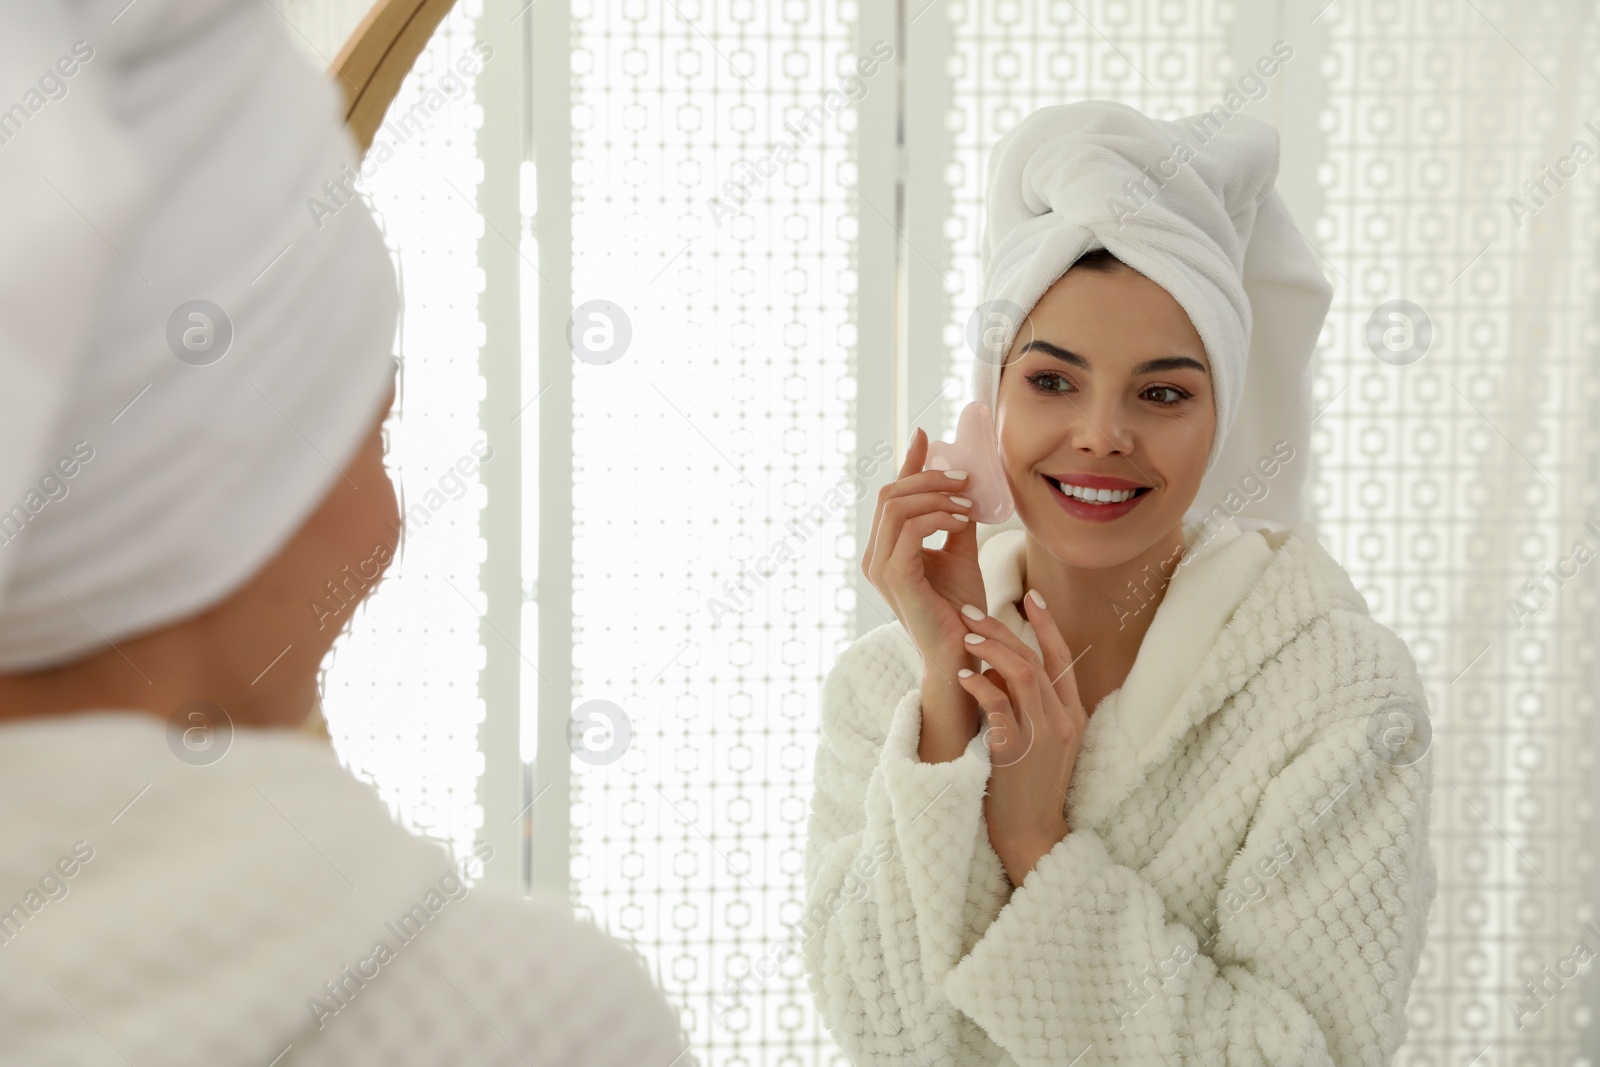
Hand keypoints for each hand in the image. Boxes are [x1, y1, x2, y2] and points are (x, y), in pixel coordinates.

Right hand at [863, 427, 986, 699]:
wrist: (962, 652)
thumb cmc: (961, 609)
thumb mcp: (959, 552)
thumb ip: (953, 521)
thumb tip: (960, 484)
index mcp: (885, 549)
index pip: (892, 496)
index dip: (908, 462)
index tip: (928, 436)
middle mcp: (874, 556)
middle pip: (891, 494)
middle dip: (928, 477)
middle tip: (964, 478)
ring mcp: (880, 568)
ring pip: (897, 506)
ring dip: (935, 495)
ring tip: (967, 502)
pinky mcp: (894, 578)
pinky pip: (909, 529)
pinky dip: (937, 516)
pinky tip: (962, 520)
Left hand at [954, 589, 1087, 886]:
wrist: (1031, 835)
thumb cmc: (1025, 787)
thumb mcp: (1034, 738)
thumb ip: (1023, 703)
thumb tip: (995, 667)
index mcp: (1073, 713)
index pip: (1063, 655)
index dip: (1047, 623)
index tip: (1030, 594)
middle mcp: (1064, 719)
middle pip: (1037, 658)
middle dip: (1004, 628)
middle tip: (971, 609)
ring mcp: (1045, 735)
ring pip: (1023, 674)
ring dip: (993, 649)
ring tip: (966, 634)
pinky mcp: (1020, 752)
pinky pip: (1000, 707)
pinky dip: (980, 685)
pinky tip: (962, 675)